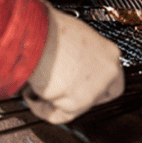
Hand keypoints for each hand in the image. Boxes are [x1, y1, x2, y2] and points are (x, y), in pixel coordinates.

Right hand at [23, 5, 124, 123]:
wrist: (36, 34)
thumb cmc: (46, 27)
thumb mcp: (69, 35)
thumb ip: (74, 52)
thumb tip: (62, 60)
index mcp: (108, 52)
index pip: (112, 78)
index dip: (92, 84)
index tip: (76, 84)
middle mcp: (107, 72)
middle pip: (96, 97)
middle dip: (73, 96)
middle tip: (55, 88)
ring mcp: (93, 89)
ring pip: (74, 106)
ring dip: (52, 99)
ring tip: (33, 85)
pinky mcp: (76, 103)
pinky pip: (56, 115)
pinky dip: (40, 108)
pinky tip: (29, 95)